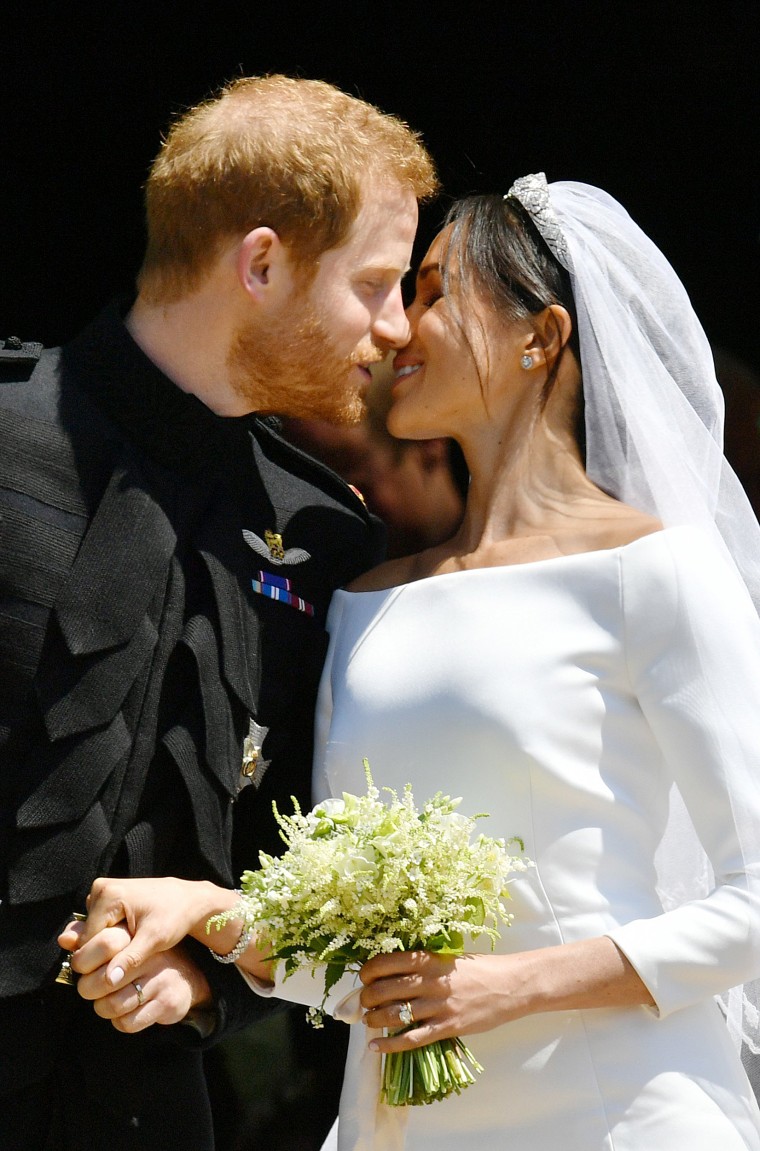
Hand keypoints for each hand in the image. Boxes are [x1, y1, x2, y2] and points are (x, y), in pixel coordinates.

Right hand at [58, 876, 236, 988]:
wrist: (188, 899)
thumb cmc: (175, 917)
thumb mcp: (155, 939)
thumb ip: (130, 959)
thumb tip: (109, 981)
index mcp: (108, 895)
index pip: (87, 941)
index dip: (102, 959)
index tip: (125, 961)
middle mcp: (100, 889)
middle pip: (87, 936)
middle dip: (104, 951)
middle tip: (132, 950)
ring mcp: (102, 890)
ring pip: (91, 932)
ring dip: (107, 944)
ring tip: (132, 943)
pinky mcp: (107, 896)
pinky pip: (98, 925)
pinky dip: (110, 935)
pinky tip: (128, 937)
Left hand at [70, 923, 212, 1032]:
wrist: (188, 976)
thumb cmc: (144, 957)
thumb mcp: (124, 940)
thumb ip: (92, 938)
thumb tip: (64, 940)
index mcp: (139, 936)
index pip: (105, 943)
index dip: (83, 959)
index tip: (81, 967)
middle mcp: (152, 956)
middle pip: (104, 979)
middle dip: (88, 989)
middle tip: (89, 988)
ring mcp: (161, 980)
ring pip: (113, 1004)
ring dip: (102, 1008)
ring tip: (105, 1001)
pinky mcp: (167, 1003)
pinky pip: (128, 1022)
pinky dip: (119, 1022)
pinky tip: (123, 1012)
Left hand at [359, 951, 519, 1053]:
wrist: (510, 985)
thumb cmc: (480, 969)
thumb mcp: (448, 957)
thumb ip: (423, 964)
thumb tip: (394, 973)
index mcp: (428, 959)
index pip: (386, 963)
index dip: (368, 972)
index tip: (364, 978)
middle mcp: (429, 981)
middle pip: (384, 989)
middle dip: (366, 998)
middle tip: (362, 1002)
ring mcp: (438, 1005)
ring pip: (394, 1014)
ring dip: (374, 1019)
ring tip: (367, 1021)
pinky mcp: (447, 1027)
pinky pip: (412, 1038)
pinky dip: (390, 1044)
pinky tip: (376, 1046)